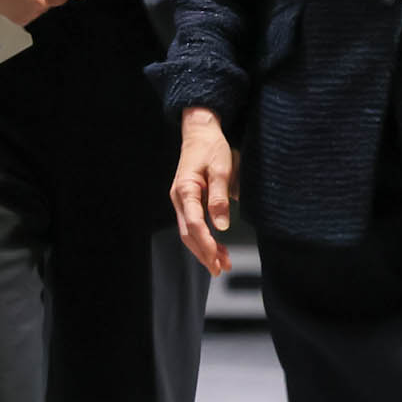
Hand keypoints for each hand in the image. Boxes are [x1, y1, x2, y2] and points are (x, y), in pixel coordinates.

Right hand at [169, 108, 235, 276]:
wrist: (200, 132)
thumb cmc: (211, 147)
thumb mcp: (221, 169)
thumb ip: (220, 197)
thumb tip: (221, 226)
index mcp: (185, 189)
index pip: (194, 224)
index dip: (206, 244)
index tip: (218, 258)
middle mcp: (179, 198)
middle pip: (188, 234)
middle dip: (204, 254)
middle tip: (220, 269)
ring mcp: (181, 201)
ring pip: (189, 233)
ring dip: (204, 250)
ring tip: (222, 264)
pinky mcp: (188, 202)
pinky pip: (193, 225)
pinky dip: (204, 239)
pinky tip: (217, 249)